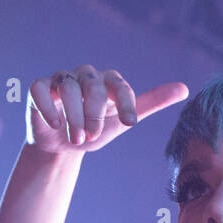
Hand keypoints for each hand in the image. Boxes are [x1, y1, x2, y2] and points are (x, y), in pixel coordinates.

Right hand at [26, 65, 187, 152]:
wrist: (63, 147)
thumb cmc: (96, 129)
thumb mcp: (124, 120)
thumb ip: (151, 103)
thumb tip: (185, 88)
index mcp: (107, 81)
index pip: (120, 84)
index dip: (126, 103)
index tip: (130, 124)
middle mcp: (84, 75)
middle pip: (92, 85)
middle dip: (94, 112)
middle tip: (93, 136)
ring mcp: (60, 80)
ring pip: (67, 87)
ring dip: (74, 116)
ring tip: (78, 139)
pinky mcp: (38, 89)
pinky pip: (39, 89)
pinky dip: (48, 107)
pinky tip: (55, 124)